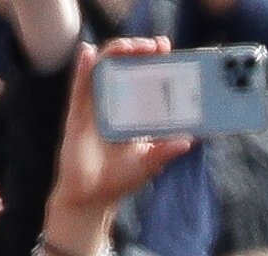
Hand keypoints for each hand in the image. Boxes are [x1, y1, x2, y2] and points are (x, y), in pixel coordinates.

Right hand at [45, 38, 191, 255]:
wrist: (92, 197)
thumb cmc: (119, 180)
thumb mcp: (149, 163)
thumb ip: (166, 150)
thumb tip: (190, 140)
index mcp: (133, 113)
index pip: (145, 80)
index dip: (155, 63)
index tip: (169, 52)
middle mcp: (114, 105)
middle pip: (126, 68)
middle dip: (141, 52)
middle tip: (158, 46)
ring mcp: (95, 107)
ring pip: (103, 69)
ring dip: (117, 52)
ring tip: (134, 46)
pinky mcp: (77, 114)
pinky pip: (79, 86)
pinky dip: (82, 67)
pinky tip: (87, 52)